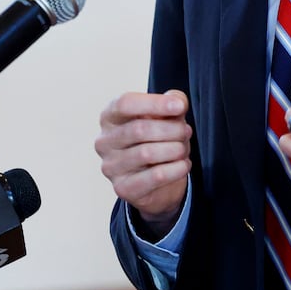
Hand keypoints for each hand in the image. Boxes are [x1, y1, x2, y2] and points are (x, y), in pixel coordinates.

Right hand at [96, 90, 191, 235]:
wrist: (157, 182)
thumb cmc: (157, 140)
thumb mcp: (166, 116)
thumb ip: (172, 102)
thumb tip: (177, 101)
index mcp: (109, 117)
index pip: (125, 104)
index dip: (154, 103)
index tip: (179, 106)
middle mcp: (104, 141)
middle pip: (139, 128)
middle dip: (171, 129)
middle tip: (186, 132)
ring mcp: (110, 167)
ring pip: (147, 153)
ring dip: (175, 149)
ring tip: (183, 149)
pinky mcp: (122, 188)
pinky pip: (155, 176)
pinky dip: (176, 169)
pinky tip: (183, 164)